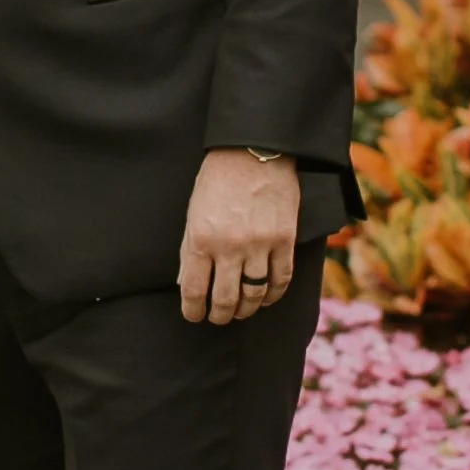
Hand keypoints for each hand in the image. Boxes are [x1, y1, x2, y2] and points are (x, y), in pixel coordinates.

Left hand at [179, 149, 298, 325]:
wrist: (253, 151)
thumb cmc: (217, 180)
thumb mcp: (193, 213)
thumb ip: (189, 250)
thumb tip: (185, 284)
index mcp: (200, 239)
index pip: (193, 290)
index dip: (193, 311)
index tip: (194, 316)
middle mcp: (229, 246)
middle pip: (225, 299)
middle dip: (220, 315)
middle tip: (219, 318)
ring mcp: (259, 244)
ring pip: (254, 294)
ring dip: (246, 309)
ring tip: (241, 311)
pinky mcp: (284, 239)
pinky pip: (281, 278)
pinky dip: (274, 294)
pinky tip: (267, 298)